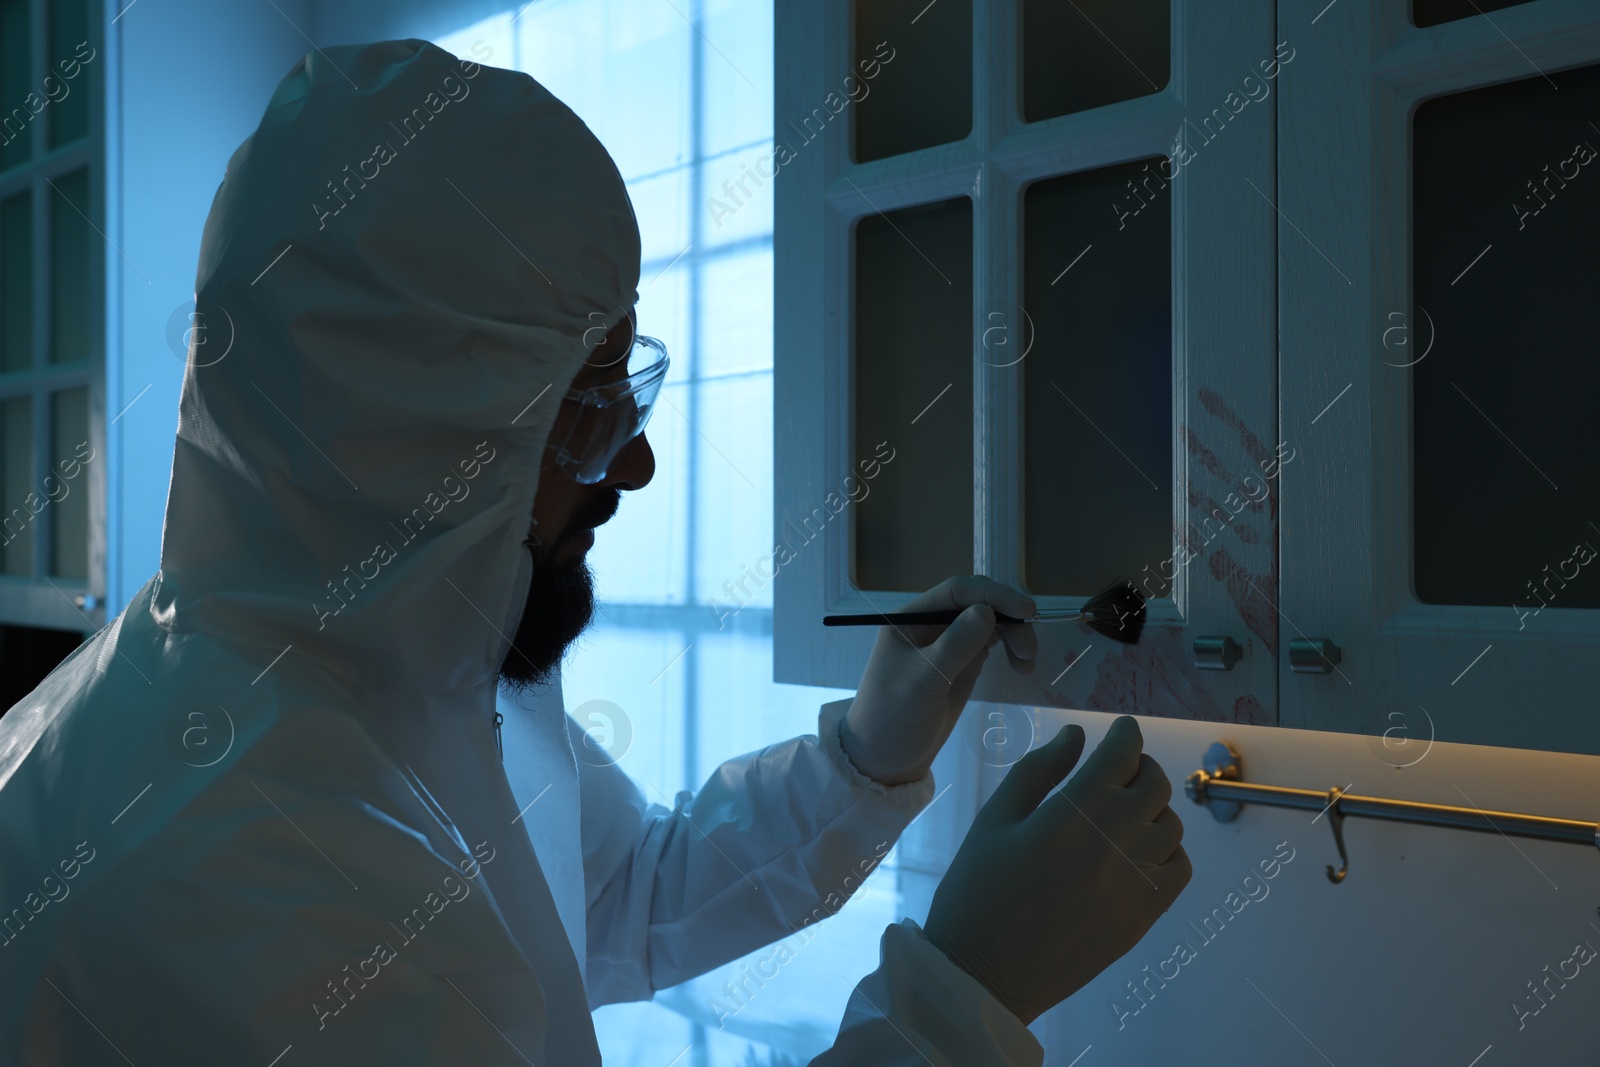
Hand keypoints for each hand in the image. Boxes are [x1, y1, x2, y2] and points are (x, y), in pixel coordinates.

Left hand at [840, 575, 1037, 785]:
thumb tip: (987, 610)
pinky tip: (1021, 666)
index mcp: (911, 618)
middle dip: (1009, 618)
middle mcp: (931, 625)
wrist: (887, 760)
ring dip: (1014, 635)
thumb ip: (955, 644)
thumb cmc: (893, 717)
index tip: (1025, 610)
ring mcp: (948, 644)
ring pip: (991, 623)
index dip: (993, 594)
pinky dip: (1011, 649)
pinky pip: (992, 644)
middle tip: (1029, 651)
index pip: (957, 591)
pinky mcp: (963, 664)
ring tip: (1026, 665)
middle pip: (979, 604)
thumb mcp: (923, 680)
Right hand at [922, 716, 1191, 1024]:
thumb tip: (1077, 736)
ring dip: (1153, 807)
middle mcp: (1113, 844)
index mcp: (1071, 815)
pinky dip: (1168, 849)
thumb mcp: (994, 820)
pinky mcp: (1143, 917)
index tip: (1122, 728)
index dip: (1126, 733)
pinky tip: (1139, 850)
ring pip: (1171, 824)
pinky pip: (1178, 868)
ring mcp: (1134, 884)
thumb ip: (1038, 770)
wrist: (985, 975)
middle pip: (1155, 784)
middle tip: (1118, 769)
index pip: (1121, 756)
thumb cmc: (977, 892)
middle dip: (1140, 766)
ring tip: (1124, 811)